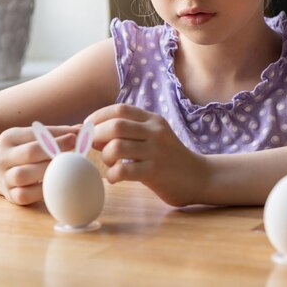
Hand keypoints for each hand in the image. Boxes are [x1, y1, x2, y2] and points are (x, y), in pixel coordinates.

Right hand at [0, 125, 78, 204]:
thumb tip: (82, 129)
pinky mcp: (10, 196)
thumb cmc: (23, 149)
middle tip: (76, 147)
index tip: (77, 133)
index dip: (57, 133)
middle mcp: (3, 157)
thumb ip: (54, 133)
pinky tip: (56, 185)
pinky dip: (41, 191)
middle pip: (30, 152)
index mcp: (9, 137)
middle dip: (56, 148)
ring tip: (67, 167)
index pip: (34, 133)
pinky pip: (25, 195)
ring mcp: (4, 177)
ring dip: (48, 170)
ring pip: (24, 175)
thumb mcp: (30, 137)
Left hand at [86, 104, 205, 206]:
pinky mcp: (155, 172)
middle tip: (93, 147)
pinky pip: (123, 170)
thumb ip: (130, 132)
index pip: (120, 109)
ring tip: (109, 163)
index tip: (87, 127)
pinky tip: (116, 177)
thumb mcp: (154, 136)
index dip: (98, 116)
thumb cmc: (169, 157)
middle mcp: (154, 132)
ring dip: (105, 156)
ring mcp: (155, 151)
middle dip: (96, 136)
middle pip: (115, 126)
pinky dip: (112, 175)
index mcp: (152, 120)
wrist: (199, 177)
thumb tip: (92, 134)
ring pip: (116, 147)